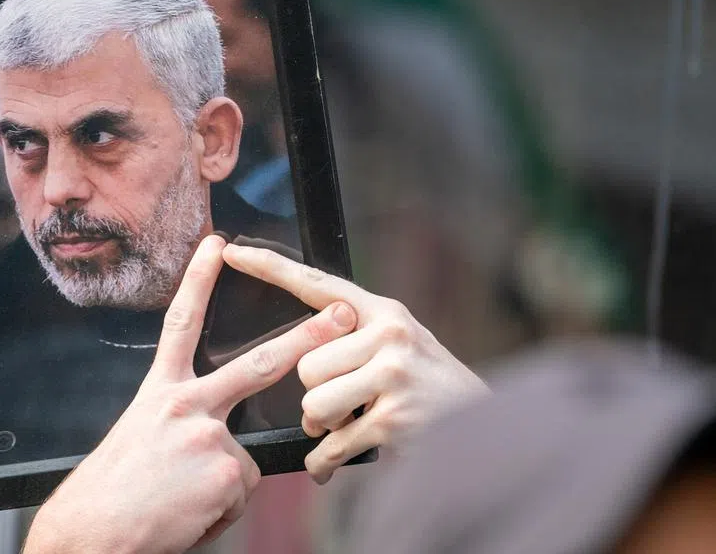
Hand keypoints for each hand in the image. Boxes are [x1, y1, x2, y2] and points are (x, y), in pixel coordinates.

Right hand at [24, 234, 357, 553]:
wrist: (94, 532)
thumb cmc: (113, 490)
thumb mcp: (141, 436)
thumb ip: (181, 420)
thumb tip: (216, 432)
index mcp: (159, 392)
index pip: (182, 324)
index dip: (200, 281)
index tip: (219, 246)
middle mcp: (184, 405)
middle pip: (256, 364)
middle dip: (305, 338)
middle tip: (342, 314)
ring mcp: (209, 437)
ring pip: (244, 455)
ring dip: (221, 481)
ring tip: (179, 497)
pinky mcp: (227, 474)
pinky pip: (241, 490)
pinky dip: (218, 508)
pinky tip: (187, 513)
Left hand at [222, 243, 489, 484]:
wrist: (483, 429)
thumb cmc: (428, 387)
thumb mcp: (398, 344)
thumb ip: (355, 336)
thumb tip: (300, 346)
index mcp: (382, 311)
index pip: (316, 283)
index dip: (269, 267)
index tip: (232, 251)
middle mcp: (388, 335)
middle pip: (305, 364)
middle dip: (315, 394)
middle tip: (343, 404)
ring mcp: (392, 375)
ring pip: (312, 404)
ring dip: (321, 427)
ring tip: (348, 425)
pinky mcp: (393, 418)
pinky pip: (331, 444)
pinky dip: (325, 462)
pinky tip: (331, 464)